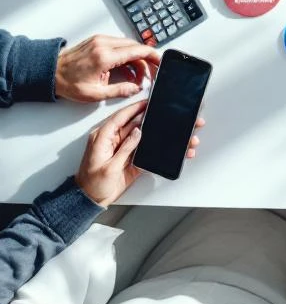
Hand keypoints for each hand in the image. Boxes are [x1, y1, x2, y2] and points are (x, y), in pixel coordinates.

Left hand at [57, 35, 160, 102]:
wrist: (49, 72)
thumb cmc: (67, 82)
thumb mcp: (94, 94)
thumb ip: (119, 91)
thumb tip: (135, 88)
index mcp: (105, 56)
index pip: (138, 51)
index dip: (153, 57)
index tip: (160, 62)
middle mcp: (104, 44)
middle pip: (136, 47)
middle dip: (146, 60)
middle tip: (149, 74)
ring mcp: (101, 40)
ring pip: (129, 45)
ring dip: (136, 59)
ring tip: (135, 76)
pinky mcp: (98, 40)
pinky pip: (119, 44)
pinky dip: (126, 55)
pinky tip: (125, 68)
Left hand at [75, 101, 204, 206]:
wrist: (91, 201)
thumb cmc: (92, 185)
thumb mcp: (109, 167)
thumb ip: (124, 148)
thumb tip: (138, 132)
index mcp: (103, 137)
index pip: (120, 117)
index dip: (135, 108)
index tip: (148, 101)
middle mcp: (113, 140)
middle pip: (136, 124)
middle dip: (153, 119)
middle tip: (169, 114)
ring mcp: (123, 148)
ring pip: (144, 136)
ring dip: (159, 134)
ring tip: (177, 132)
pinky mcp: (131, 158)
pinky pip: (146, 149)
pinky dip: (157, 148)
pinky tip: (170, 147)